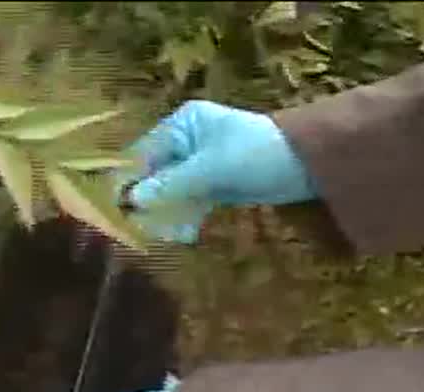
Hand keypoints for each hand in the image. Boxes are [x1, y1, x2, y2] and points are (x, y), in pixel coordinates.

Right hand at [119, 100, 319, 243]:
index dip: (129, 181)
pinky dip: (186, 215)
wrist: (307, 163)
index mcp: (182, 124)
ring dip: (167, 212)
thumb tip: (133, 200)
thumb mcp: (211, 168)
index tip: (115, 209)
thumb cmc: (256, 154)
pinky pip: (190, 200)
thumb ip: (171, 184)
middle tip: (136, 229)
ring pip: (171, 190)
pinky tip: (183, 234)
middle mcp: (187, 141)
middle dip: (148, 201)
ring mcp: (201, 163)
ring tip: (163, 235)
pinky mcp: (216, 183)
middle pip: (155, 174)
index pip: (143, 154)